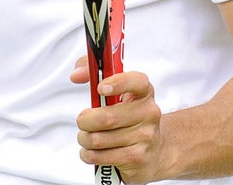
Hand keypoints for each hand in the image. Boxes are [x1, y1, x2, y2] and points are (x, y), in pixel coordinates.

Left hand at [71, 57, 167, 184]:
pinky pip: (103, 157)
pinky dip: (89, 154)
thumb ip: (93, 74)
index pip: (136, 81)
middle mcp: (149, 113)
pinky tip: (91, 151)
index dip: (117, 83)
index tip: (100, 88)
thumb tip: (76, 75)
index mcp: (144, 91)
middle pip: (107, 118)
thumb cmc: (128, 116)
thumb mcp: (117, 92)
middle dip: (85, 120)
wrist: (155, 150)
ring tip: (86, 137)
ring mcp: (146, 137)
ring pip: (100, 140)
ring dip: (85, 139)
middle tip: (82, 120)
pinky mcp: (139, 158)